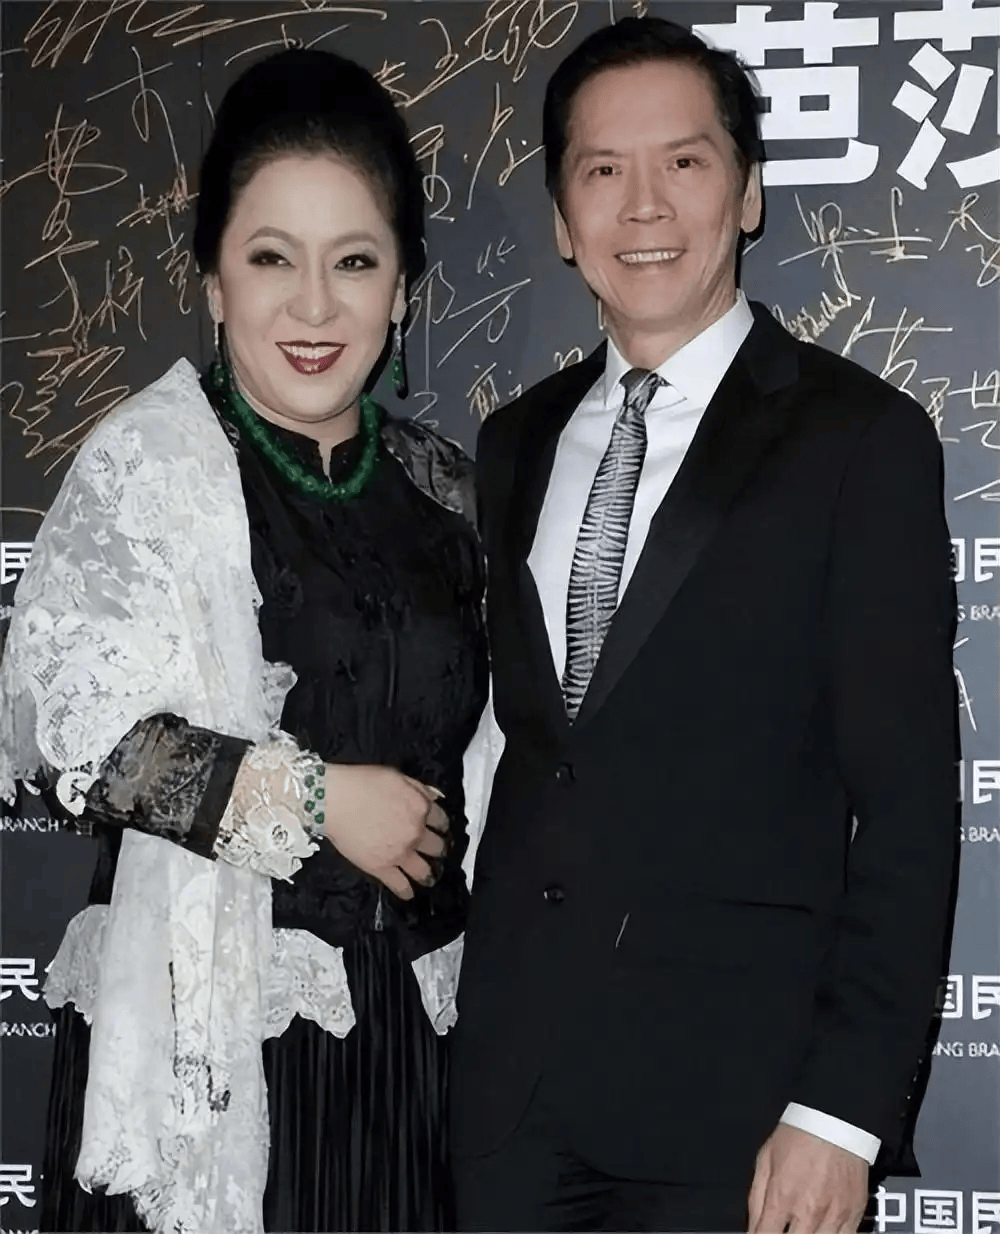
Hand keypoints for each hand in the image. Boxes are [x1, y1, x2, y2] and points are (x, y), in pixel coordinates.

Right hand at [322, 765, 448, 900]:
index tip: (439, 829)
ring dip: (428, 874)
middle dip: (437, 848)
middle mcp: (416, 833)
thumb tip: (436, 799)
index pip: (441, 821)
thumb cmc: (362, 782)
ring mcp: (400, 852)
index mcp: (421, 808)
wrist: (334, 799)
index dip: (441, 825)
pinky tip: (408, 894)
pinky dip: (406, 891)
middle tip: (434, 851)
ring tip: (428, 877)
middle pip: (437, 847)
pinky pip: (400, 885)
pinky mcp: (381, 867)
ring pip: (424, 870)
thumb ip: (420, 789)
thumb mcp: (397, 776)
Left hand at [747, 1124, 868, 1232]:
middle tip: (783, 1227)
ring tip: (801, 1227)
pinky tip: (820, 1229)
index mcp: (781, 1196)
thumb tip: (751, 1226)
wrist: (835, 1120)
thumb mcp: (765, 1159)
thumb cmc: (799, 1135)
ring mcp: (833, 1216)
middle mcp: (807, 1210)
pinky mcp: (853, 1215)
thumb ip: (756, 1198)